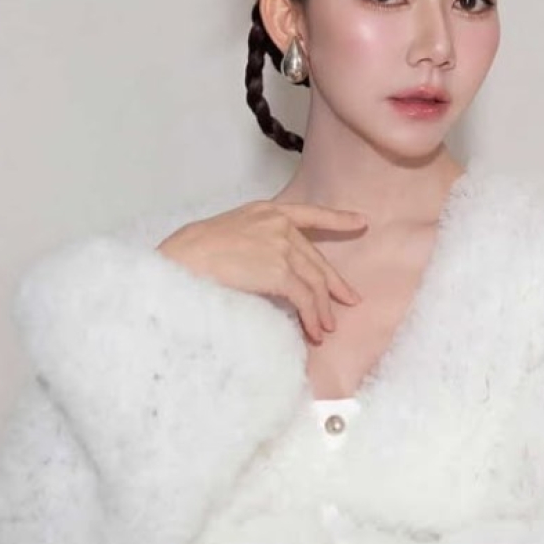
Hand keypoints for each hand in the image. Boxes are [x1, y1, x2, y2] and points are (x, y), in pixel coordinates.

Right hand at [157, 200, 367, 343]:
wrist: (182, 259)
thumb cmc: (192, 252)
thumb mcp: (229, 233)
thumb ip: (255, 243)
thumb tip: (269, 270)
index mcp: (266, 211)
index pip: (311, 214)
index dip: (338, 219)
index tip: (361, 222)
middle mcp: (278, 224)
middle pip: (316, 259)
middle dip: (334, 284)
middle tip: (348, 300)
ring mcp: (280, 246)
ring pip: (314, 282)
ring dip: (321, 309)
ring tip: (326, 328)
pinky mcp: (278, 271)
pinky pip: (304, 298)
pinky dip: (312, 317)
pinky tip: (313, 331)